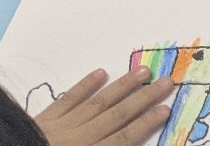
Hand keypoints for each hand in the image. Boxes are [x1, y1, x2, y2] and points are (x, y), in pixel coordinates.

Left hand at [34, 66, 174, 145]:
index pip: (123, 138)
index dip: (146, 123)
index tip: (166, 109)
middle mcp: (79, 138)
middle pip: (117, 115)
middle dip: (143, 98)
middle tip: (166, 81)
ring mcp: (61, 126)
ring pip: (97, 103)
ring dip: (121, 86)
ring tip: (142, 71)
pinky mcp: (43, 119)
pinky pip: (67, 99)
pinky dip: (84, 86)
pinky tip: (100, 72)